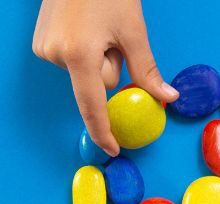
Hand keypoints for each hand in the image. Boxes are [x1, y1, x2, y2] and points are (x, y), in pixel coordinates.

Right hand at [32, 0, 177, 155]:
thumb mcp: (134, 32)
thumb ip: (147, 70)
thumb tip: (167, 98)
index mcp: (79, 56)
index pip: (92, 106)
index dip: (103, 131)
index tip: (113, 149)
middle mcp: (56, 56)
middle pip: (98, 85)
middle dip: (112, 68)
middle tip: (113, 37)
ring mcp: (45, 50)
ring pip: (87, 72)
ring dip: (99, 57)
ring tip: (97, 27)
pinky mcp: (41, 43)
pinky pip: (74, 61)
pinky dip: (85, 51)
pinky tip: (85, 28)